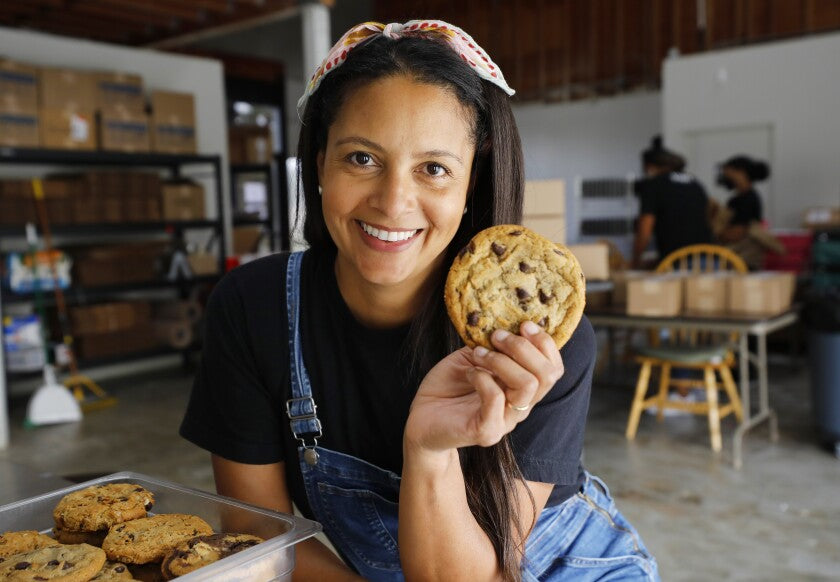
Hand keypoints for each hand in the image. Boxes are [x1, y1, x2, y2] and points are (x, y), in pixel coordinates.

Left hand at [404, 321, 563, 457]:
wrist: (421, 419)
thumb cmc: (448, 387)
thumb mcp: (473, 357)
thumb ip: (492, 345)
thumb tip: (505, 320)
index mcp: (522, 388)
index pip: (553, 369)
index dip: (544, 343)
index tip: (523, 324)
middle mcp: (520, 406)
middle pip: (547, 375)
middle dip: (523, 347)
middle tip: (496, 336)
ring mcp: (505, 421)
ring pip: (527, 385)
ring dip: (502, 360)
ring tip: (479, 353)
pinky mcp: (486, 431)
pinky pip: (496, 398)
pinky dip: (482, 377)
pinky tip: (468, 372)